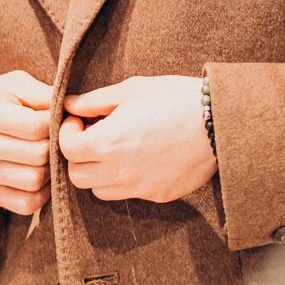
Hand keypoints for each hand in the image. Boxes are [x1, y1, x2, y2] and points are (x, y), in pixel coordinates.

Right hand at [0, 70, 52, 214]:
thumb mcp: (10, 85)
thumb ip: (41, 92)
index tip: (61, 118)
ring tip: (49, 154)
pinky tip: (42, 173)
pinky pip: (28, 203)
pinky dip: (42, 192)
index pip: (35, 126)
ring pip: (36, 180)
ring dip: (51, 168)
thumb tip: (71, 107)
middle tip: (58, 137)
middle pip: (38, 154)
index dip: (57, 122)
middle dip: (56, 144)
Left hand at [58, 75, 216, 202]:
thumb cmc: (174, 98)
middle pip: (77, 175)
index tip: (80, 120)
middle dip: (78, 155)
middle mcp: (119, 171)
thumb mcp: (131, 90)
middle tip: (93, 135)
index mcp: (108, 142)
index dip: (67, 133)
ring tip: (114, 148)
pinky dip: (123, 180)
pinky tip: (139, 157)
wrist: (219, 120)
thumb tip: (68, 104)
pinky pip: (127, 193)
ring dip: (98, 171)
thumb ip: (94, 100)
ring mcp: (139, 187)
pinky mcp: (157, 194)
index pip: (66, 149)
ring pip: (99, 190)